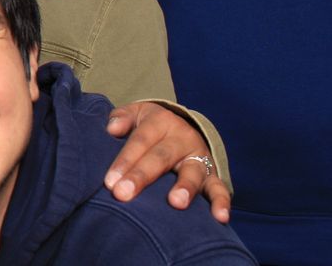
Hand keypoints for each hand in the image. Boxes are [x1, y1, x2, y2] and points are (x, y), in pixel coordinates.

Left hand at [105, 101, 230, 222]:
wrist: (181, 127)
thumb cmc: (150, 126)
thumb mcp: (136, 114)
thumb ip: (122, 117)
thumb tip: (112, 128)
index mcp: (161, 121)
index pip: (140, 141)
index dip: (125, 161)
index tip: (110, 182)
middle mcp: (183, 138)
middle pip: (161, 157)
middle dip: (142, 176)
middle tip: (123, 194)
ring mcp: (200, 156)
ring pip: (193, 172)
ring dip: (186, 187)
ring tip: (176, 203)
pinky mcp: (212, 175)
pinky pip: (219, 188)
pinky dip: (221, 202)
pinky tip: (220, 218)